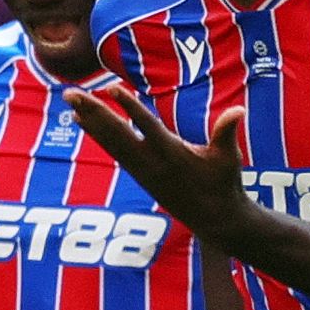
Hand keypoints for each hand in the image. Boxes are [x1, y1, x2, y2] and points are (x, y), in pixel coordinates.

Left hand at [70, 86, 252, 237]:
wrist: (215, 221)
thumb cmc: (224, 184)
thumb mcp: (229, 159)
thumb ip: (227, 132)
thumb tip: (239, 110)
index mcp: (175, 156)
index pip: (148, 128)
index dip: (129, 108)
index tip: (110, 89)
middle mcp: (153, 165)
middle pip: (118, 135)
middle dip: (94, 112)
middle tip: (71, 93)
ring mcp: (143, 172)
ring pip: (111, 143)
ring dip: (89, 122)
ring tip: (70, 102)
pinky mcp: (140, 176)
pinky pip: (114, 151)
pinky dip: (98, 135)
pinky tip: (83, 121)